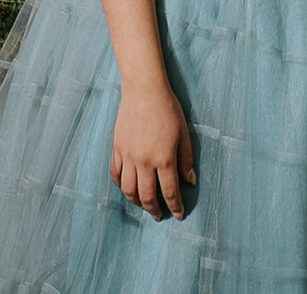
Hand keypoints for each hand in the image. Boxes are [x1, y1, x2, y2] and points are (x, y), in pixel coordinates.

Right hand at [110, 84, 195, 219]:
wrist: (143, 90)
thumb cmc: (168, 109)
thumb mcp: (183, 134)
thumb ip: (186, 160)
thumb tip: (190, 181)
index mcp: (164, 158)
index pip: (170, 192)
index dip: (176, 207)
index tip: (179, 215)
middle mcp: (144, 161)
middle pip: (147, 196)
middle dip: (154, 210)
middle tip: (159, 216)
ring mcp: (128, 156)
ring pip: (128, 190)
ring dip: (136, 203)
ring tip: (143, 206)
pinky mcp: (116, 149)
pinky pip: (116, 175)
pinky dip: (121, 186)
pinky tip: (127, 189)